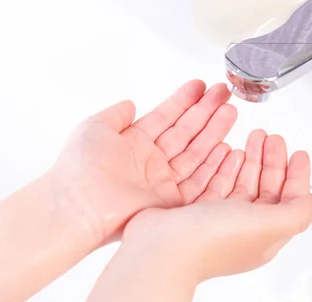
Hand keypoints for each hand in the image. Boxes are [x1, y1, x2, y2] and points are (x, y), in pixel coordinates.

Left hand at [47, 80, 236, 242]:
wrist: (80, 205)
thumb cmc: (81, 167)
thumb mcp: (95, 127)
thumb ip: (116, 114)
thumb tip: (130, 103)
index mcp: (133, 144)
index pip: (165, 118)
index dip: (184, 101)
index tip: (201, 86)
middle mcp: (150, 163)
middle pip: (185, 133)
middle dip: (206, 112)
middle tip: (225, 93)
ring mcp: (162, 183)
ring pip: (196, 154)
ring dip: (214, 132)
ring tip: (231, 110)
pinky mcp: (171, 204)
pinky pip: (200, 183)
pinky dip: (215, 166)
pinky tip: (228, 147)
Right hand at [123, 130, 311, 281]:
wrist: (163, 249)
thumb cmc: (212, 240)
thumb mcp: (269, 224)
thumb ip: (297, 212)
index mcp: (266, 235)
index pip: (290, 201)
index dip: (297, 176)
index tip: (298, 153)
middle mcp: (244, 230)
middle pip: (266, 190)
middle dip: (272, 162)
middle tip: (273, 139)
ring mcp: (219, 221)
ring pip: (242, 185)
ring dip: (250, 161)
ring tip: (252, 139)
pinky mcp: (197, 212)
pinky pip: (218, 185)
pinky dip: (226, 167)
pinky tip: (227, 153)